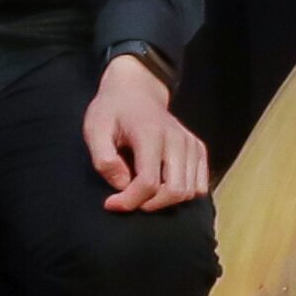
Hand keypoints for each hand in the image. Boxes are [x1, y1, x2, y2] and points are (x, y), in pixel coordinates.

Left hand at [82, 53, 213, 211]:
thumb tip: (122, 185)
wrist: (136, 90)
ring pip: (190, 192)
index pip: (149, 182)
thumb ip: (103, 158)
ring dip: (165, 201)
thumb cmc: (112, 111)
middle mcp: (178, 140)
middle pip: (176, 191)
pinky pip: (200, 186)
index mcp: (151, 134)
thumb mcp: (95, 129)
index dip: (129, 200)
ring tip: (142, 191)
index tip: (110, 203)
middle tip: (128, 199)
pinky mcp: (198, 149)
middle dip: (149, 204)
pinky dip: (182, 194)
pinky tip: (162, 186)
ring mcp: (191, 144)